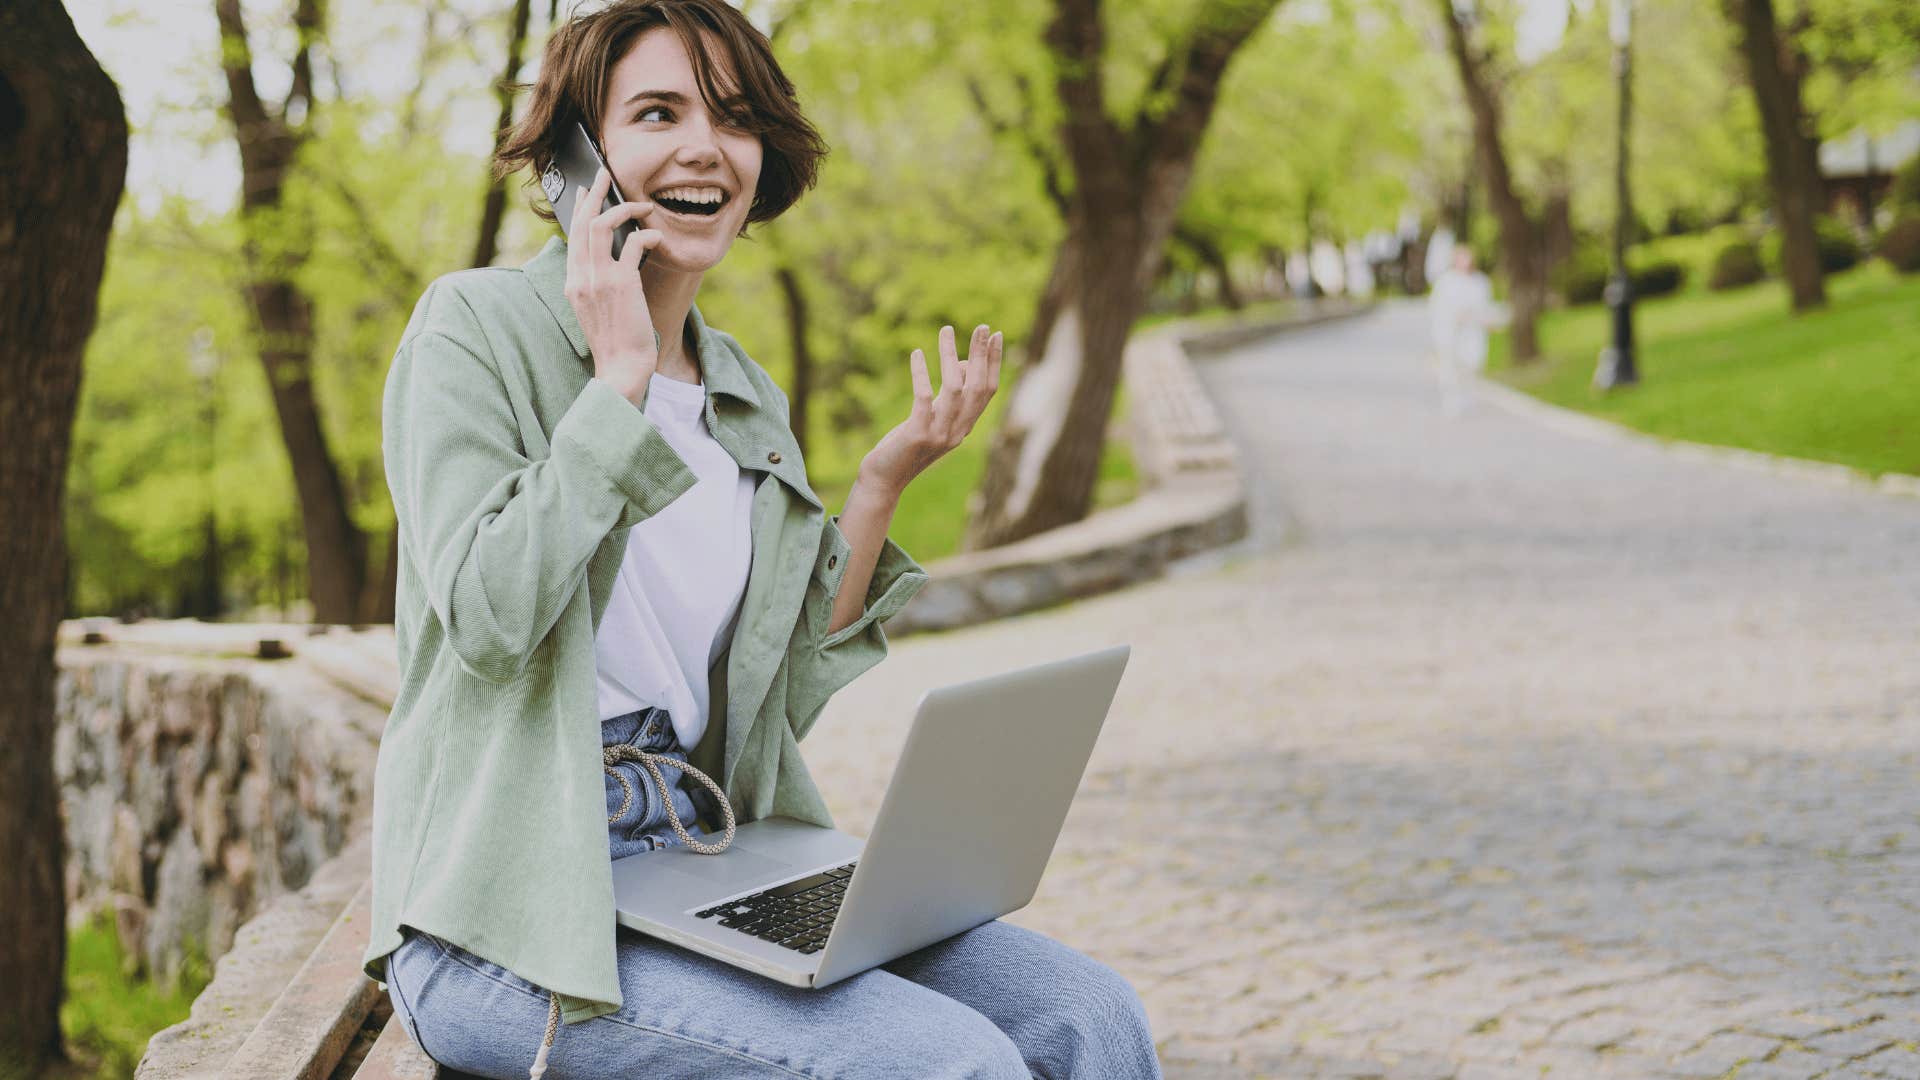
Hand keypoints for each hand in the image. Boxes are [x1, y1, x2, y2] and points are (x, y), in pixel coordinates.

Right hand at [565, 165, 666, 406]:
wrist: (620, 369)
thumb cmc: (616, 342)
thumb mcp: (598, 309)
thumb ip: (599, 282)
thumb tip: (617, 259)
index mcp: (572, 283)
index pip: (573, 236)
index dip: (581, 209)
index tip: (587, 191)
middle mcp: (580, 277)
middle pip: (582, 222)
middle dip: (594, 192)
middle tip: (604, 172)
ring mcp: (598, 279)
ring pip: (601, 225)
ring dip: (624, 208)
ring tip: (642, 205)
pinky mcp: (620, 284)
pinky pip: (633, 244)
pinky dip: (647, 234)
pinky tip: (657, 236)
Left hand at [859, 323, 1003, 497]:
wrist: (884, 481)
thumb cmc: (906, 446)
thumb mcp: (932, 418)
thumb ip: (949, 396)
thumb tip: (963, 363)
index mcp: (965, 427)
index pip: (988, 391)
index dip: (993, 362)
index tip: (995, 335)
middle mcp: (958, 431)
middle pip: (977, 387)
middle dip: (981, 354)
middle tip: (981, 326)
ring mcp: (939, 435)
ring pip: (954, 388)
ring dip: (951, 356)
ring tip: (945, 330)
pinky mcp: (918, 435)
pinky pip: (924, 397)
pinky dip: (921, 373)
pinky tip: (917, 353)